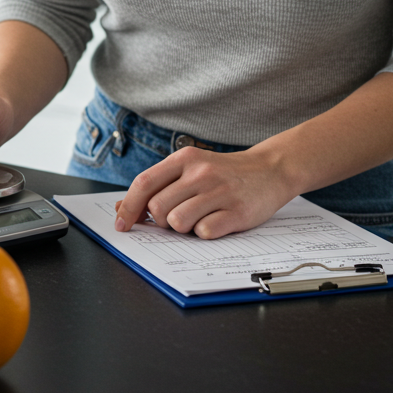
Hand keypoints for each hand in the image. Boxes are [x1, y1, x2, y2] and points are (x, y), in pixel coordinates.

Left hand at [113, 147, 298, 238]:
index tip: (122, 225)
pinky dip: (205, 233)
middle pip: (157, 208)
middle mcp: (200, 172)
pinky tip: (216, 221)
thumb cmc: (223, 173)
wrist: (270, 169)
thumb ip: (157, 186)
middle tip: (176, 217)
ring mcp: (220, 191)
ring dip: (182, 228)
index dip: (128, 207)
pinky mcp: (237, 211)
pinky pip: (204, 232)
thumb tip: (121, 208)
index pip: (143, 184)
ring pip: (178, 222)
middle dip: (160, 221)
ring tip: (197, 218)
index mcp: (184, 159)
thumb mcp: (189, 170)